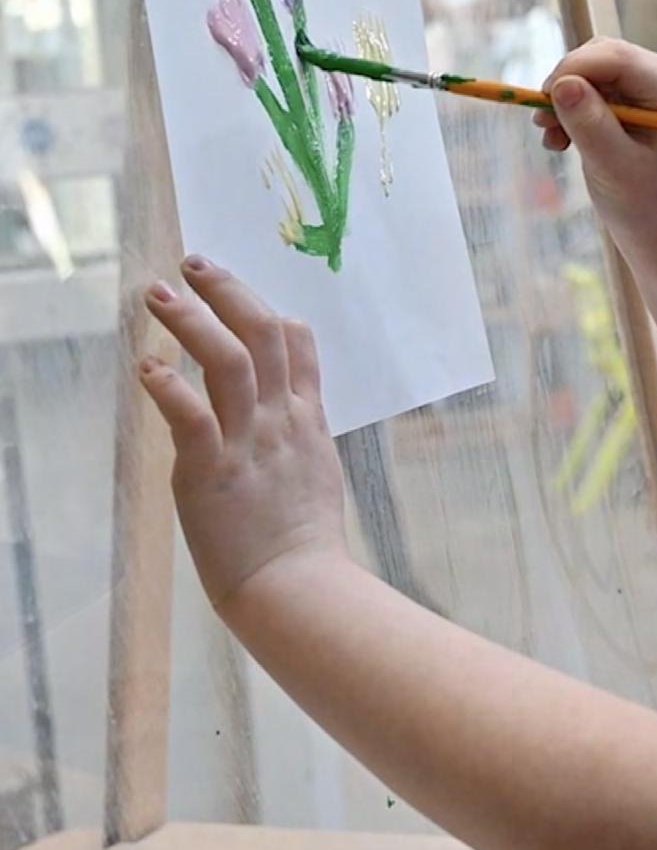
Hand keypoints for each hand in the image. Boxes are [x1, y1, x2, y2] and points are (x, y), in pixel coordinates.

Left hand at [140, 256, 349, 616]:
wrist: (297, 586)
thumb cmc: (304, 541)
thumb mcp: (317, 472)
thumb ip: (300, 433)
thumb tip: (290, 412)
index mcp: (306, 420)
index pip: (298, 346)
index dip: (269, 309)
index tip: (240, 291)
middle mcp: (281, 420)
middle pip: (263, 335)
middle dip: (229, 292)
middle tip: (194, 263)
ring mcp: (249, 442)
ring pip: (228, 361)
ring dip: (193, 322)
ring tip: (159, 294)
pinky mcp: (213, 471)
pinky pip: (192, 417)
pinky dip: (169, 386)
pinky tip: (147, 365)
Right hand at [534, 38, 656, 251]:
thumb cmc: (643, 203)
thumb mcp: (613, 167)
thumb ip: (589, 124)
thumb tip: (562, 84)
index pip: (615, 56)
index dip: (572, 69)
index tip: (541, 99)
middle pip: (598, 56)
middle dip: (565, 88)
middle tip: (543, 127)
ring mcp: (647, 82)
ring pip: (588, 69)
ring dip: (563, 102)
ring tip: (554, 142)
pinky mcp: (630, 93)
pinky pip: (588, 85)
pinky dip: (569, 110)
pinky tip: (562, 141)